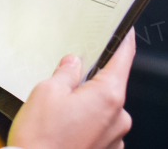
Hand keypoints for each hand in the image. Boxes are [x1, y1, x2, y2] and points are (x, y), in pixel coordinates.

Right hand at [8, 32, 135, 148]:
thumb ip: (66, 72)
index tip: (126, 30)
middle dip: (89, 81)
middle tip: (64, 85)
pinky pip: (98, 130)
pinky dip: (84, 126)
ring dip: (85, 107)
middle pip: (109, 86)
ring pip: (102, 110)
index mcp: (108, 95)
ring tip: (58, 116)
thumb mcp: (47, 91)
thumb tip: (74, 63)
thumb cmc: (41, 140)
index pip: (124, 58)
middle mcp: (118, 118)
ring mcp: (114, 139)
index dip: (124, 40)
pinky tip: (64, 131)